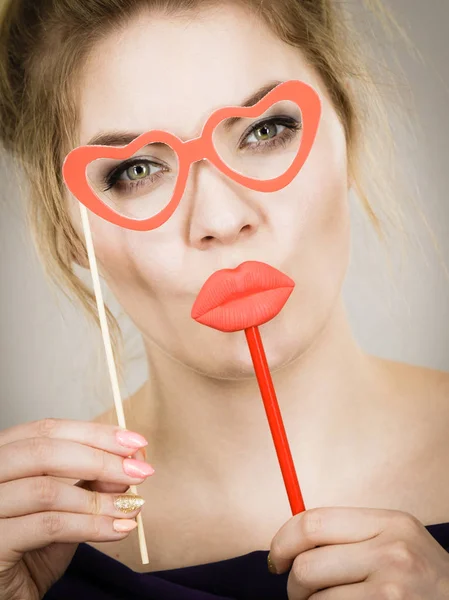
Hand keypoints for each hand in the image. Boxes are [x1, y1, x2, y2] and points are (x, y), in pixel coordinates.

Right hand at [0, 418, 153, 599]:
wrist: (8, 598)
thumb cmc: (31, 551)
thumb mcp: (67, 508)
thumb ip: (91, 481)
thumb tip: (130, 460)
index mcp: (2, 456)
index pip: (47, 430)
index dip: (94, 432)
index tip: (135, 442)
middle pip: (44, 451)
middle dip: (101, 459)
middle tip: (140, 471)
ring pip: (46, 490)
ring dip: (99, 498)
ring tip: (131, 508)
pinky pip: (47, 526)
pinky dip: (90, 526)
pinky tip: (118, 530)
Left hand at [268, 506, 448, 598]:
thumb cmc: (421, 578)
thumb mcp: (395, 541)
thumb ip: (350, 535)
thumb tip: (290, 541)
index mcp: (389, 522)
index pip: (313, 522)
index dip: (283, 540)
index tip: (277, 557)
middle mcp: (392, 552)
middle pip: (308, 565)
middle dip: (293, 584)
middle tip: (297, 592)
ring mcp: (392, 591)